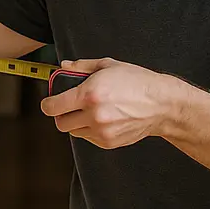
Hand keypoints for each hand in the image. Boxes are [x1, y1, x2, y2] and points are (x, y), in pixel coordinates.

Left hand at [40, 58, 172, 147]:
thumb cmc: (137, 82)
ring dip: (76, 122)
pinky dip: (90, 130)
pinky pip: (88, 138)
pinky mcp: (109, 142)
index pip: (53, 107)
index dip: (47, 105)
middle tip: (69, 107)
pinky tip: (102, 119)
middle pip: (60, 123)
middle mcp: (94, 115)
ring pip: (73, 132)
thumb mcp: (108, 66)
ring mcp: (101, 131)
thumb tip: (63, 66)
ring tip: (89, 111)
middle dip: (61, 114)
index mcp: (89, 94)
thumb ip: (81, 66)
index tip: (49, 103)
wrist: (161, 104)